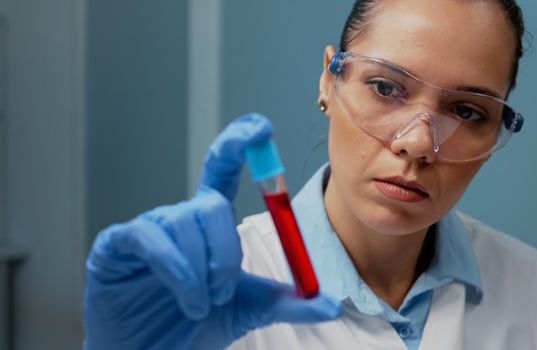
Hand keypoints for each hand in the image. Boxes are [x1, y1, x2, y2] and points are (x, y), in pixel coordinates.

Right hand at [83, 113, 340, 349]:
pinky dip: (174, 266)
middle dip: (226, 249)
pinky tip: (186, 296)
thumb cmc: (194, 325)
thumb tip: (331, 302)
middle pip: (210, 203)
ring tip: (200, 304)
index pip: (222, 172)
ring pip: (183, 221)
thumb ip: (288, 302)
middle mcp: (180, 219)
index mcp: (210, 225)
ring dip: (201, 267)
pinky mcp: (116, 246)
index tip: (260, 127)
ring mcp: (147, 230)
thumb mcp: (249, 310)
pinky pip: (147, 238)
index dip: (238, 145)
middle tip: (224, 290)